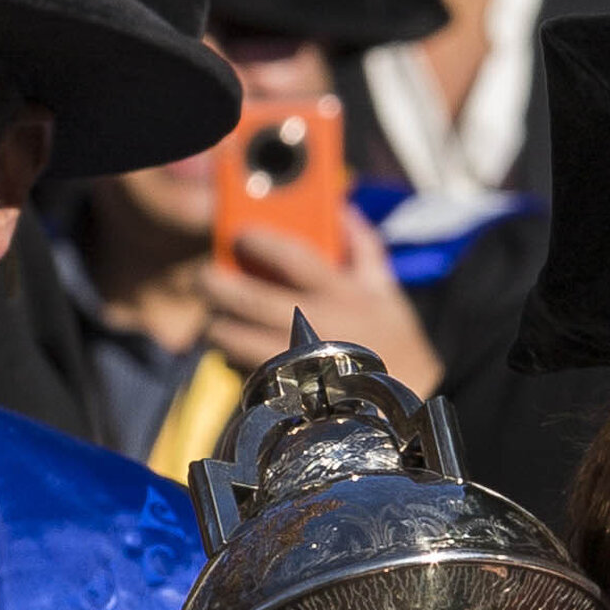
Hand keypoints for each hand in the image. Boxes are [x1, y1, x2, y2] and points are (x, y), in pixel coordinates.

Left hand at [217, 198, 441, 397]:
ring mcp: (301, 364)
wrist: (405, 402)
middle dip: (219, 286)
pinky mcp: (290, 394)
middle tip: (204, 277)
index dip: (260, 242)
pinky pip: (248, 375)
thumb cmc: (392, 340)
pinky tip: (235, 356)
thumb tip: (342, 206)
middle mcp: (319, 327)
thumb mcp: (386, 289)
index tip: (241, 234)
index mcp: (342, 295)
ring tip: (216, 321)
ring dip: (221, 329)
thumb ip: (363, 245)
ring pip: (240, 342)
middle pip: (253, 300)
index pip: (293, 258)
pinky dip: (234, 364)